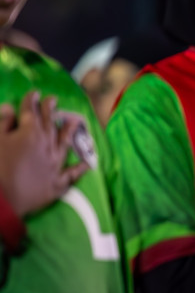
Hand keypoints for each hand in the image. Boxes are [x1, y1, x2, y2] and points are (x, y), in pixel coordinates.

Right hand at [0, 92, 89, 216]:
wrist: (3, 199)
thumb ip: (3, 124)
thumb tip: (10, 108)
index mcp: (29, 134)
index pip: (31, 113)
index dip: (31, 102)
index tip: (35, 93)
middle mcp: (46, 146)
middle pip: (49, 125)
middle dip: (50, 111)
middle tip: (53, 99)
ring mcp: (54, 164)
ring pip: (64, 144)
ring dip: (69, 132)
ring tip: (75, 121)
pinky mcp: (57, 183)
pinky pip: (71, 174)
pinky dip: (79, 169)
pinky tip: (88, 164)